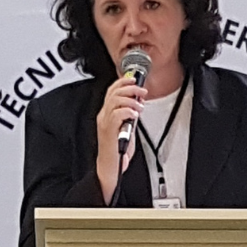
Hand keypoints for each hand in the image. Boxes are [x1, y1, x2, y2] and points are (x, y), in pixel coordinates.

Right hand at [95, 74, 146, 201]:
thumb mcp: (126, 128)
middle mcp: (103, 116)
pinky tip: (135, 114)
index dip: (123, 82)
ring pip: (115, 101)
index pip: (111, 91)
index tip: (134, 79)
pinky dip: (128, 111)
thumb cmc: (117, 150)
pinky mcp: (108, 130)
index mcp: (106, 114)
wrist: (111, 167)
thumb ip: (130, 115)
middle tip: (142, 92)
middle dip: (131, 88)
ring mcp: (105, 123)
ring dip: (131, 100)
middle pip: (114, 93)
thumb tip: (138, 104)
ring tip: (140, 106)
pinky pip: (117, 114)